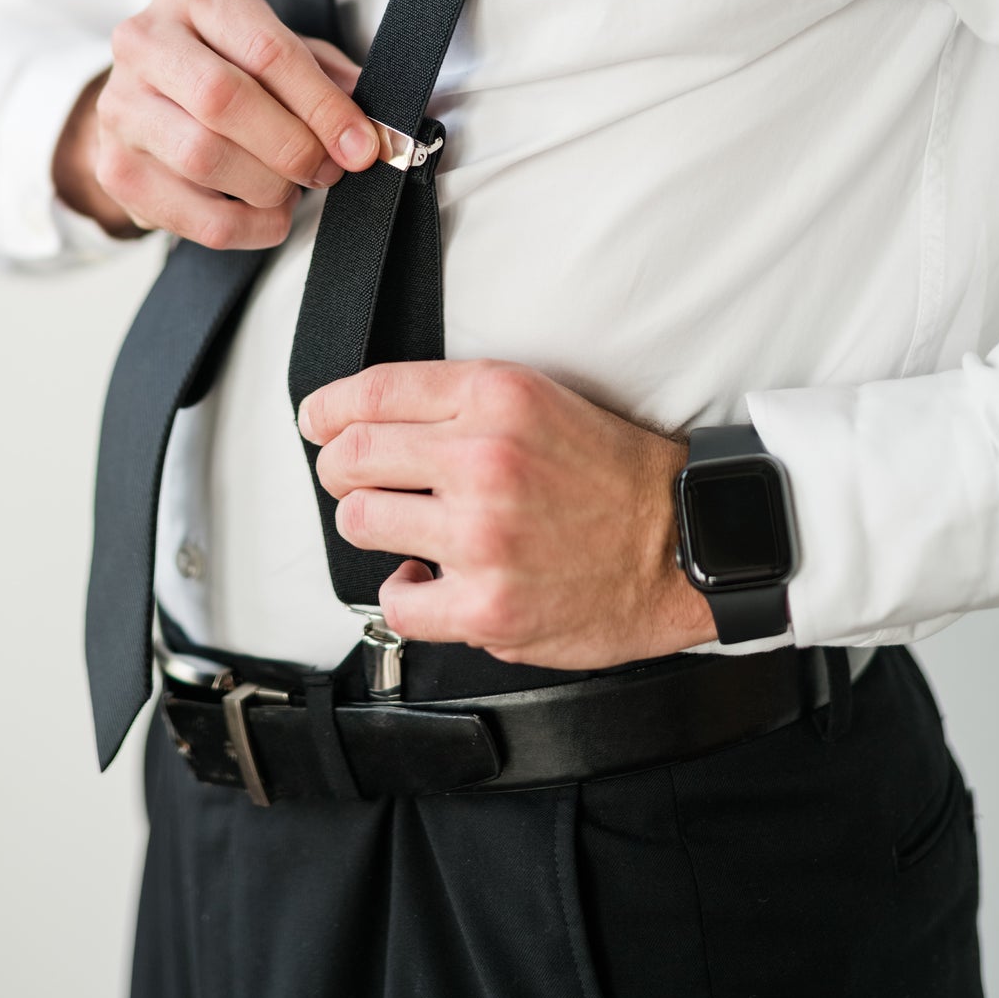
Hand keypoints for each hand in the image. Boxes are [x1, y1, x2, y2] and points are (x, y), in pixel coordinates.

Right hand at [52, 0, 377, 246]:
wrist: (148, 94)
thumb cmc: (223, 63)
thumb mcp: (273, 46)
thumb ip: (324, 77)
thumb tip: (370, 129)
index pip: (265, 49)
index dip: (321, 105)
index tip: (359, 143)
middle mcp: (144, 41)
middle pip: (224, 99)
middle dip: (291, 144)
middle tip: (326, 168)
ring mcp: (120, 105)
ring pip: (203, 157)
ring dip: (268, 186)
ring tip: (290, 187)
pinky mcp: (114, 167)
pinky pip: (191, 214)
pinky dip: (245, 226)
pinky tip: (265, 213)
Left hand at [300, 360, 717, 666]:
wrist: (681, 543)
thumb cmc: (610, 474)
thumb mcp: (538, 400)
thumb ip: (456, 403)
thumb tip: (363, 418)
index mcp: (496, 398)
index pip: (372, 392)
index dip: (327, 409)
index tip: (316, 421)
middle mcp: (484, 459)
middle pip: (351, 454)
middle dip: (341, 468)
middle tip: (358, 480)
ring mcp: (483, 535)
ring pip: (361, 521)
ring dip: (374, 526)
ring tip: (409, 530)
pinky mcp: (487, 605)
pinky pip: (396, 600)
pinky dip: (405, 594)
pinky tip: (432, 581)